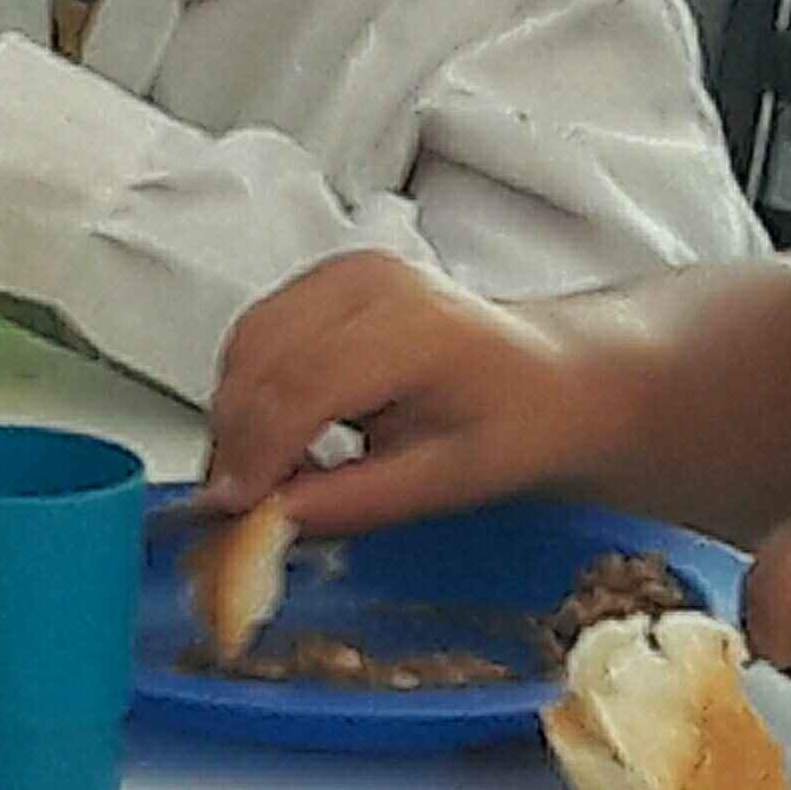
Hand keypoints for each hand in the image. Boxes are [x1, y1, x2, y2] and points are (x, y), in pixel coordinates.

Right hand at [196, 250, 602, 534]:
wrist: (554, 376)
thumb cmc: (523, 421)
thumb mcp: (452, 481)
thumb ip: (357, 500)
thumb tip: (274, 517)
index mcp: (417, 327)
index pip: (305, 383)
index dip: (261, 448)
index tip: (236, 503)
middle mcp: (369, 282)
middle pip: (262, 353)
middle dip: (237, 433)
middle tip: (238, 498)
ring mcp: (342, 272)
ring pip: (247, 339)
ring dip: (236, 410)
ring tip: (262, 471)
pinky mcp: (323, 280)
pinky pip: (258, 331)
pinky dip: (250, 387)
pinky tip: (277, 433)